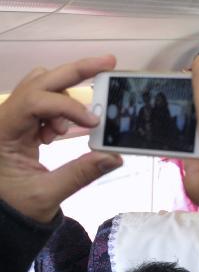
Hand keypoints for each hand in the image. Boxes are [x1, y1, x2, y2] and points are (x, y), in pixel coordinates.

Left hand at [0, 56, 122, 222]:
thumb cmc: (15, 208)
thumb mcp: (47, 195)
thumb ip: (80, 174)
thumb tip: (114, 157)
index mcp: (1, 132)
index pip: (35, 100)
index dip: (68, 106)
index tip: (95, 123)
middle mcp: (4, 118)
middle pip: (39, 81)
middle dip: (75, 71)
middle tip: (109, 63)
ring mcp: (12, 119)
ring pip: (40, 86)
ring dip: (67, 95)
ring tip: (81, 120)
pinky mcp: (21, 125)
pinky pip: (43, 102)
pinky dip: (62, 109)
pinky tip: (65, 131)